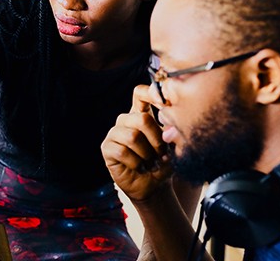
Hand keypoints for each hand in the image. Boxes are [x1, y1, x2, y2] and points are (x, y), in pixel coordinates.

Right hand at [101, 85, 171, 201]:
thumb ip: (171, 134)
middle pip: (142, 118)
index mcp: (141, 114)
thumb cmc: (163, 163)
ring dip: (147, 154)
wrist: (153, 186)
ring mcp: (115, 133)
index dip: (150, 93)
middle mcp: (126, 120)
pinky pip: (122, 151)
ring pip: (133, 136)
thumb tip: (168, 129)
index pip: (140, 93)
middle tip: (161, 153)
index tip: (164, 103)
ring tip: (150, 162)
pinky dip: (136, 162)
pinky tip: (139, 167)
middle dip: (157, 139)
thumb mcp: (172, 147)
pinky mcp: (107, 148)